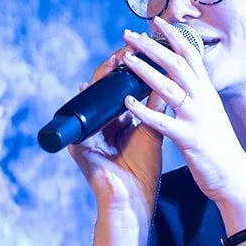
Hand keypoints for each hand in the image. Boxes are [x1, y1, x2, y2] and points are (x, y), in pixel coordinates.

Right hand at [67, 47, 165, 218]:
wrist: (132, 201)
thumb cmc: (142, 171)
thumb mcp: (152, 131)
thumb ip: (155, 106)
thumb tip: (166, 76)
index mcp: (117, 121)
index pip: (120, 88)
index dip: (131, 69)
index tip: (144, 49)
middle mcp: (101, 124)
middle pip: (104, 89)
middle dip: (114, 67)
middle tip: (126, 44)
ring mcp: (88, 133)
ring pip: (92, 98)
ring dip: (101, 79)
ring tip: (114, 60)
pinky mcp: (78, 144)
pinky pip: (81, 119)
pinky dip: (88, 103)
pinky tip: (91, 87)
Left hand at [116, 19, 245, 204]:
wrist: (234, 177)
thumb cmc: (218, 146)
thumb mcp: (209, 113)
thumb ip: (196, 94)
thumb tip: (182, 78)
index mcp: (207, 91)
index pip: (190, 53)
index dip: (173, 35)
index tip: (156, 20)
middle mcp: (203, 99)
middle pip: (176, 63)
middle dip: (151, 46)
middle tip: (128, 34)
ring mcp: (197, 118)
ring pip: (169, 87)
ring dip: (144, 71)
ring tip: (124, 59)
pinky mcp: (190, 139)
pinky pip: (163, 122)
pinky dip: (144, 111)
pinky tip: (127, 103)